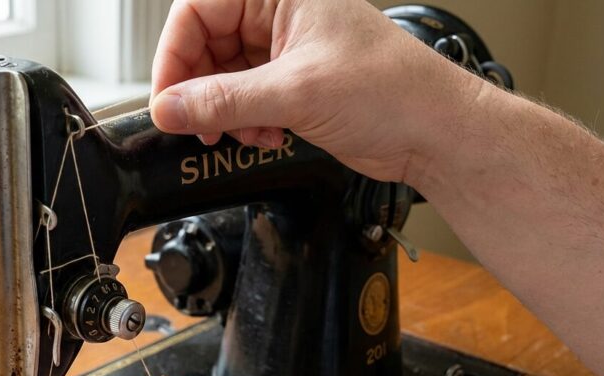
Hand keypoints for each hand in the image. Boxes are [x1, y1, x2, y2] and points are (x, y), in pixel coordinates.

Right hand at [149, 0, 483, 182]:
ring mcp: (288, 49)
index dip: (175, 54)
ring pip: (224, 75)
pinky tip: (266, 135)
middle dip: (201, 90)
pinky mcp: (295, 83)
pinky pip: (246, 98)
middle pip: (207, 44)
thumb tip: (168, 108)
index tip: (167, 97)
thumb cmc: (394, 90)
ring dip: (225, 111)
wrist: (437, 133)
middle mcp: (282, 13)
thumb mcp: (295, 93)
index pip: (199, 8)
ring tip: (241, 132)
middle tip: (196, 124)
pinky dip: (246, 121)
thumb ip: (222, 101)